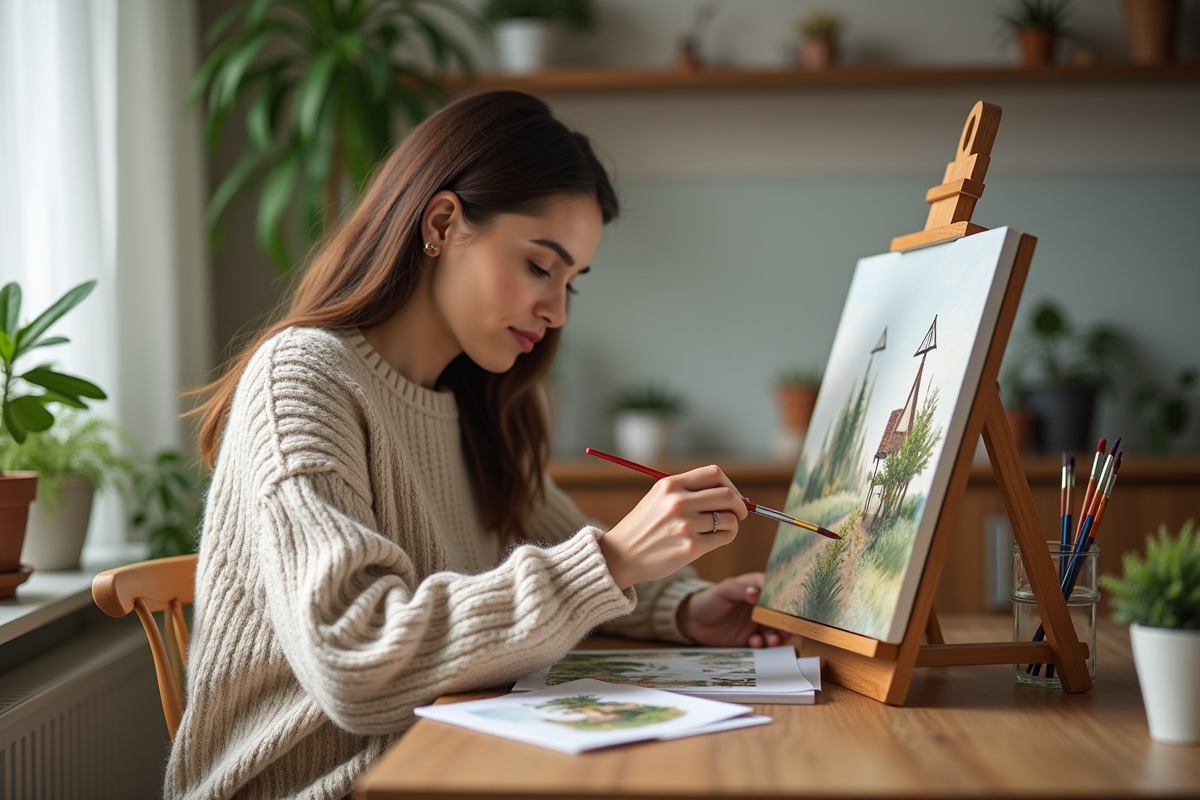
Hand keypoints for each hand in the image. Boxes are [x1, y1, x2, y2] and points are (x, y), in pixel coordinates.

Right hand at [598, 465, 747, 590]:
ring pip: (730, 519)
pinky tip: (714, 539)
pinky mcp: (691, 547)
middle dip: (740, 505)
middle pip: (728, 495)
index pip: (714, 474)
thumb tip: (731, 494)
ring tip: (721, 529)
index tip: (733, 496)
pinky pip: (725, 537)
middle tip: (739, 514)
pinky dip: (727, 536)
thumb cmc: (644, 527)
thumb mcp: (659, 498)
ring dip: (732, 524)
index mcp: (670, 485)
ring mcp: (685, 525)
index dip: (730, 484)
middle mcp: (678, 502)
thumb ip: (689, 491)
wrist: (621, 556)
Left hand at [676, 572, 787, 647]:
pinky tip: (754, 642)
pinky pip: (765, 644)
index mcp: (758, 588)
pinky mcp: (753, 639)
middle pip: (783, 614)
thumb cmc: (709, 600)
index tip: (789, 607)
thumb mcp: (723, 591)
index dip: (786, 598)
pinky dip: (764, 645)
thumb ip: (740, 590)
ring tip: (771, 640)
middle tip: (783, 629)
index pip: (778, 591)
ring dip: (778, 636)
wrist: (694, 622)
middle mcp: (763, 607)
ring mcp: (759, 624)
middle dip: (786, 623)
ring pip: (777, 631)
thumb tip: (756, 592)